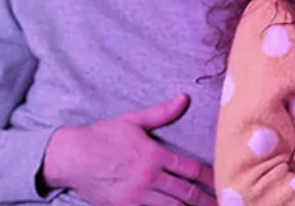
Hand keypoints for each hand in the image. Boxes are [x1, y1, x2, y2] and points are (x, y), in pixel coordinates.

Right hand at [42, 94, 215, 205]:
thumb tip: (184, 98)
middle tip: (223, 204)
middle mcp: (149, 178)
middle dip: (206, 201)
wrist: (72, 157)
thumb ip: (162, 113)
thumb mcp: (133, 121)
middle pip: (186, 194)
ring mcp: (137, 197)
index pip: (190, 169)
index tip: (222, 181)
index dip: (209, 177)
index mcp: (154, 155)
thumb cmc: (102, 136)